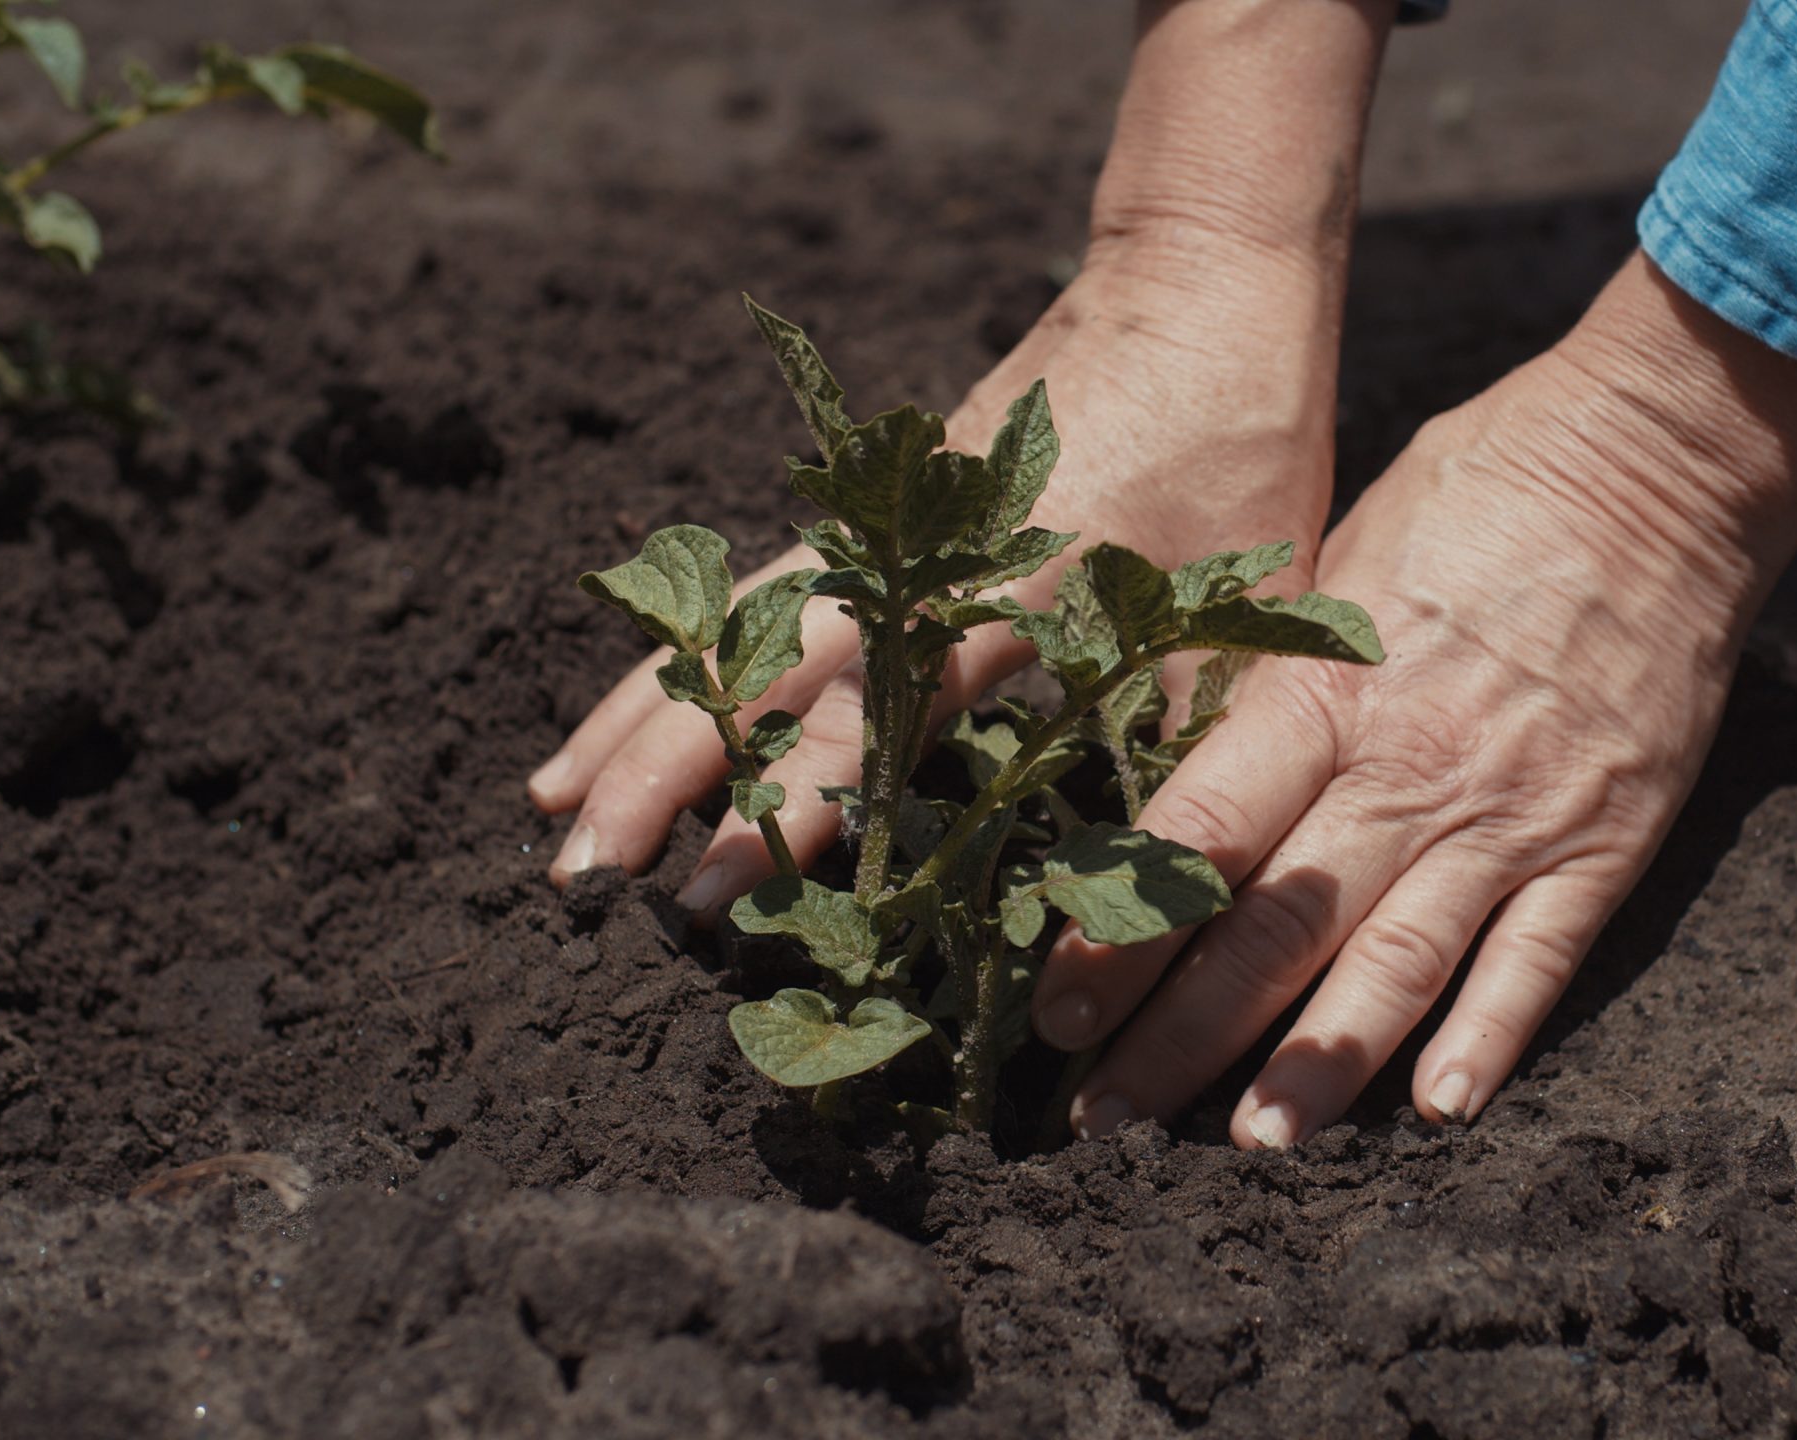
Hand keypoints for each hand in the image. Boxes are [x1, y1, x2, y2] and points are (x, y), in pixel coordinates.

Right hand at [528, 0, 1394, 909]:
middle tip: (580, 876)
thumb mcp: (1240, 608)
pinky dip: (686, 646)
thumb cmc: (1247, 452)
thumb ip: (1187, 737)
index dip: (792, 808)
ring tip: (550, 802)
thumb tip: (1161, 884)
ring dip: (638, 713)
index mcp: (1010, 590)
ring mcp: (887, 522)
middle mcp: (920, 556)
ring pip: (733, 623)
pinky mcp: (883, 501)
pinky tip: (637, 701)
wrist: (1206, 286)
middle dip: (660, 775)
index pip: (872, 719)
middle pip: (758, 670)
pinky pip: (761, 585)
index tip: (715, 889)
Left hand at [1035, 255, 1796, 1146]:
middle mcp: (1410, 768)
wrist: (1663, 458)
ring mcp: (1513, 812)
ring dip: (1317, 1068)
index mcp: (1327, 693)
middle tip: (1108, 1121)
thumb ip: (1277, 681)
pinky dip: (1491, 1038)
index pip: (1195, 842)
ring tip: (1253, 1146)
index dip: (1117, 940)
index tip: (1056, 1013)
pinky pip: (1540, 958)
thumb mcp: (1342, 560)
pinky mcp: (1607, 836)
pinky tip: (1441, 1111)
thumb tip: (1191, 773)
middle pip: (1274, 930)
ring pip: (1396, 967)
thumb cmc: (1482, 484)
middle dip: (1179, 1037)